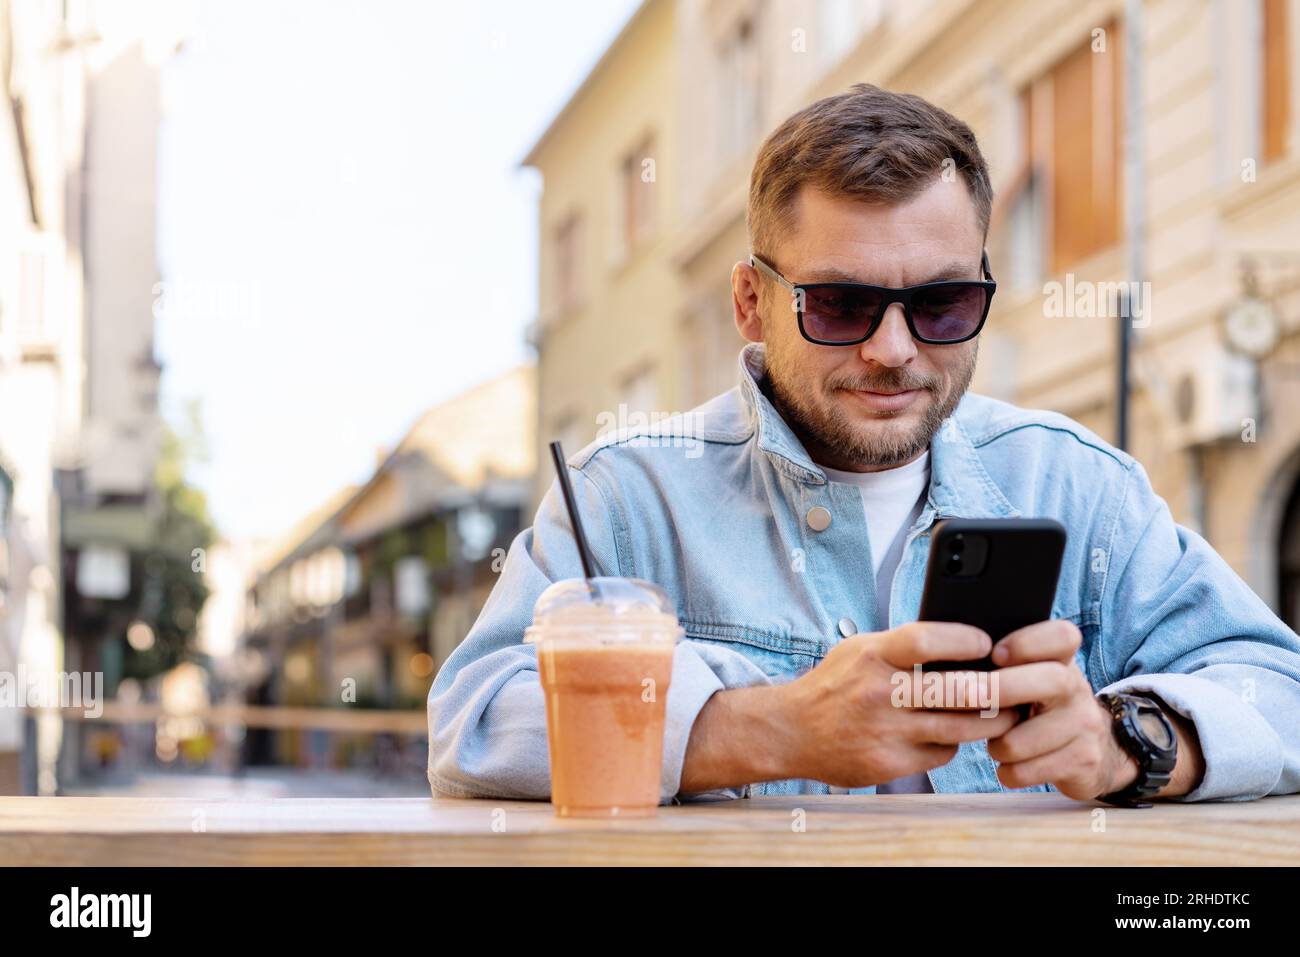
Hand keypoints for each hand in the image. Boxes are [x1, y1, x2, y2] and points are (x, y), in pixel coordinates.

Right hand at [777, 622, 1020, 788]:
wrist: (790, 731)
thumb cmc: (836, 684)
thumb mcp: (859, 650)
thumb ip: (901, 645)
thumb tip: (963, 640)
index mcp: (871, 655)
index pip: (926, 640)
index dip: (964, 640)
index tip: (986, 643)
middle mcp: (878, 693)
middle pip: (955, 690)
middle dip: (996, 688)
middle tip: (1016, 684)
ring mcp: (884, 732)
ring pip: (959, 728)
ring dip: (990, 720)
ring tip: (1005, 712)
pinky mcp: (888, 764)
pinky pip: (942, 753)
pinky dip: (955, 743)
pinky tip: (954, 733)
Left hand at [983, 620, 1138, 800]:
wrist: (1095, 752)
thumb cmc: (1042, 708)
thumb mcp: (1034, 679)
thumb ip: (1006, 666)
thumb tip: (953, 660)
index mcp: (1063, 662)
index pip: (1062, 636)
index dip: (1027, 642)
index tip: (995, 655)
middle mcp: (1078, 689)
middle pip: (1051, 680)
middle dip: (1001, 690)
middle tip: (971, 700)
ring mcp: (1084, 726)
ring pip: (1024, 739)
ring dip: (997, 746)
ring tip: (996, 744)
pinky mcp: (1082, 762)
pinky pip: (1027, 770)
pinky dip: (1008, 772)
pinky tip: (1010, 766)